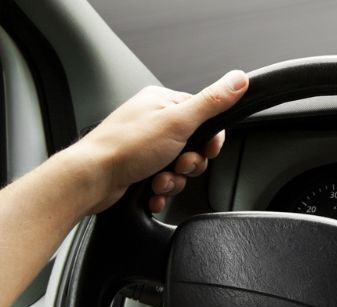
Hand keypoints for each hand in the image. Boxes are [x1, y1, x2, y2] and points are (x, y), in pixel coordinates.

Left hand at [58, 70, 247, 213]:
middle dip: (190, 163)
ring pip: (180, 166)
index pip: (205, 117)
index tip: (206, 150)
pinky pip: (164, 180)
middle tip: (178, 165)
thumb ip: (212, 102)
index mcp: (162, 102)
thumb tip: (238, 80)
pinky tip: (152, 190)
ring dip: (175, 179)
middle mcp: (153, 121)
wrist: (91, 179)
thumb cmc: (125, 148)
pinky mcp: (138, 167)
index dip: (210, 139)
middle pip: (195, 145)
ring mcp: (144, 145)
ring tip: (159, 180)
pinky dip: (162, 189)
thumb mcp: (178, 122)